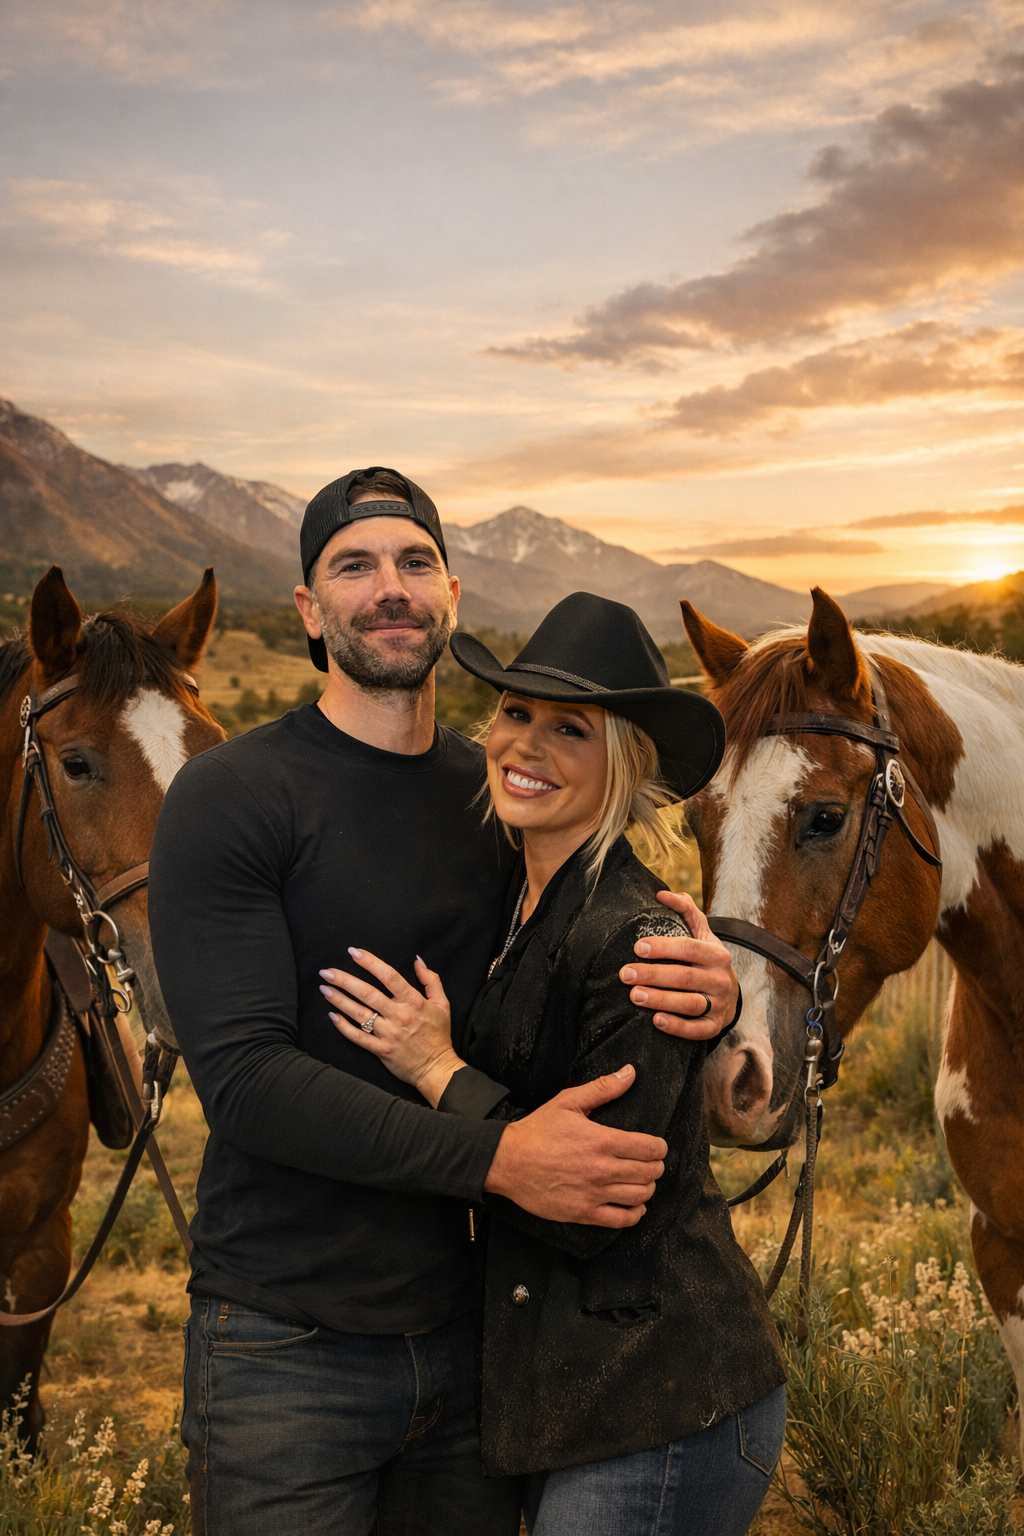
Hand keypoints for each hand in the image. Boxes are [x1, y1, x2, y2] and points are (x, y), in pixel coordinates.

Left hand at [320, 948, 463, 1106]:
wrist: (437, 1069)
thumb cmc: (439, 1035)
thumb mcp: (442, 1004)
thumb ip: (431, 980)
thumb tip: (417, 960)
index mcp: (413, 1001)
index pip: (389, 976)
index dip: (370, 962)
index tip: (354, 952)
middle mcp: (398, 1015)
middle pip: (367, 993)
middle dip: (344, 980)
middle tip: (327, 971)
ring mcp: (388, 1034)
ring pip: (359, 1013)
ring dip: (339, 1000)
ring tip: (324, 989)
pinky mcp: (381, 1050)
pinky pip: (358, 1037)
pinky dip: (344, 1027)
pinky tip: (332, 1016)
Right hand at [484, 1065, 667, 1226]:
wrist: (507, 1161)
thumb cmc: (537, 1131)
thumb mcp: (568, 1101)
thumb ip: (603, 1088)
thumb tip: (630, 1073)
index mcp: (602, 1140)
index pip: (650, 1148)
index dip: (660, 1147)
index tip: (658, 1146)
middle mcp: (601, 1169)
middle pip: (649, 1172)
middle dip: (656, 1166)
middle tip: (651, 1163)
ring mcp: (593, 1193)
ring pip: (639, 1196)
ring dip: (647, 1188)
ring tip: (642, 1181)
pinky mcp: (583, 1213)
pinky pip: (621, 1220)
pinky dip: (635, 1214)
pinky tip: (634, 1206)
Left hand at [619, 891, 737, 1039]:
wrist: (730, 994)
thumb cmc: (707, 960)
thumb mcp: (702, 934)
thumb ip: (686, 911)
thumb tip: (662, 895)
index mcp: (717, 954)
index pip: (689, 948)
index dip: (663, 947)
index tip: (638, 947)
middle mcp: (721, 979)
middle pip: (685, 977)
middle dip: (653, 975)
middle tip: (625, 974)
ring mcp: (720, 1004)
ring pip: (690, 1004)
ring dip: (660, 1000)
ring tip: (634, 995)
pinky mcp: (715, 1026)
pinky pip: (697, 1031)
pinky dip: (677, 1027)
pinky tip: (656, 1020)